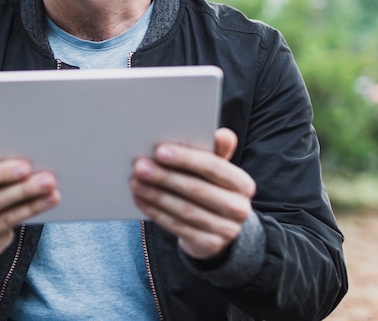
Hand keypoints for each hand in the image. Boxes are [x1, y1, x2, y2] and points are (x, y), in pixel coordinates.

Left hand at [131, 128, 255, 261]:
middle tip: (140, 166)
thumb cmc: (211, 187)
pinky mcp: (209, 245)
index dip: (185, 158)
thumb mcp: (216, 169)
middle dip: (165, 177)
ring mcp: (226, 230)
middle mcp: (239, 208)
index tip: (159, 150)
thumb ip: (216, 151)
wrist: (219, 228)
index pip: (213, 167)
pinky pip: (177, 226)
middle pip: (197, 189)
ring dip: (156, 195)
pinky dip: (156, 212)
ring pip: (184, 210)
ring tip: (135, 182)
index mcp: (242, 184)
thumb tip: (222, 134)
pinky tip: (140, 199)